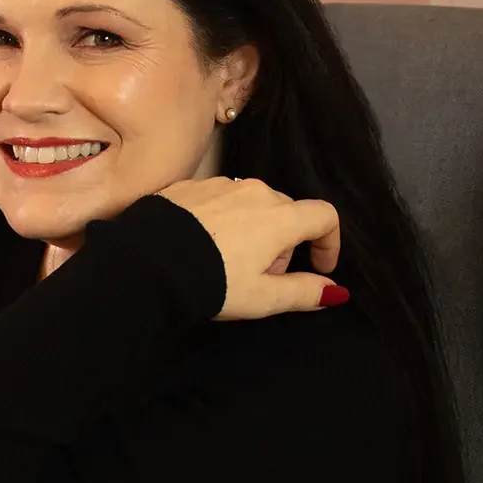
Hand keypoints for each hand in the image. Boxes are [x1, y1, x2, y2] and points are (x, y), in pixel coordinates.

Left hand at [156, 175, 343, 321]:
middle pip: (287, 211)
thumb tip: (336, 291)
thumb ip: (304, 292)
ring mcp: (220, 184)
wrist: (146, 265)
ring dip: (254, 230)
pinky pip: (220, 200)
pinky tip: (203, 247)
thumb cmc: (211, 283)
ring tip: (229, 264)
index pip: (324, 215)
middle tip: (263, 276)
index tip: (319, 267)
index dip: (329, 242)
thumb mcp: (262, 298)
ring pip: (252, 204)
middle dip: (285, 243)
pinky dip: (223, 221)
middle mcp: (254, 190)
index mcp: (280, 216)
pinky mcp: (189, 186)